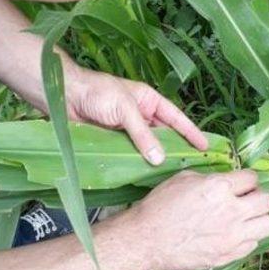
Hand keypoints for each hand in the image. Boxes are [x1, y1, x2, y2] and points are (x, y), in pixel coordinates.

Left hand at [64, 67, 207, 164]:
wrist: (63, 96)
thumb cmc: (96, 91)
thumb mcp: (124, 108)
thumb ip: (142, 133)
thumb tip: (159, 158)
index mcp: (148, 100)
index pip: (175, 118)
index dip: (191, 132)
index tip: (205, 146)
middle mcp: (140, 116)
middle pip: (163, 135)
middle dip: (175, 149)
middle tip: (190, 167)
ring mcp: (126, 130)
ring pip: (146, 148)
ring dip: (154, 160)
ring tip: (170, 177)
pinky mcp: (111, 142)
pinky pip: (128, 155)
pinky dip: (135, 164)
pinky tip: (143, 177)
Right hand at [124, 169, 268, 269]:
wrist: (147, 239)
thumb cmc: (161, 205)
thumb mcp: (185, 178)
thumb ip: (213, 178)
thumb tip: (228, 181)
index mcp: (219, 188)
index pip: (252, 178)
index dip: (247, 178)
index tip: (241, 182)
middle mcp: (231, 212)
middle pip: (266, 201)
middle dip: (257, 196)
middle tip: (246, 198)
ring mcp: (232, 237)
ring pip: (268, 224)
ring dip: (259, 218)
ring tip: (245, 217)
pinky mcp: (228, 256)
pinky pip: (253, 244)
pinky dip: (247, 237)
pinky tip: (233, 233)